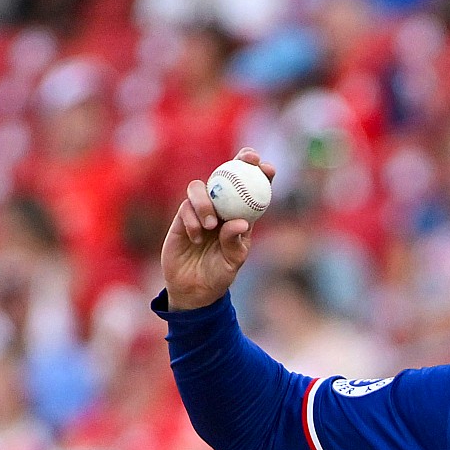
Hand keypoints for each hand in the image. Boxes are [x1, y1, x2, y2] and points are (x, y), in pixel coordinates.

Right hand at [160, 149, 275, 311]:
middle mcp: (220, 208)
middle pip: (227, 174)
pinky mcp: (182, 217)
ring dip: (206, 202)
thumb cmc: (219, 275)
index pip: (252, 188)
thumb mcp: (233, 262)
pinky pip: (186, 207)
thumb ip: (235, 243)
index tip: (267, 168)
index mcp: (240, 215)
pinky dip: (192, 220)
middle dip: (239, 161)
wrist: (193, 289)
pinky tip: (197, 238)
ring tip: (211, 225)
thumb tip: (240, 222)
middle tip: (246, 160)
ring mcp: (200, 210)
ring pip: (200, 188)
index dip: (260, 173)